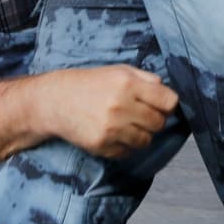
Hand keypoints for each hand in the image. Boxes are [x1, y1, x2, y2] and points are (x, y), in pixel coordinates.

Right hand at [45, 66, 179, 158]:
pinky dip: (125, 146)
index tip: (160, 105)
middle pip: (159, 123)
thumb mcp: (118, 70)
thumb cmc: (89, 84)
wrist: (55, 101)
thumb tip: (167, 92)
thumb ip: (146, 78)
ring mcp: (111, 128)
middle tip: (141, 116)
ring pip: (146, 141)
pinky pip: (128, 153)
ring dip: (141, 135)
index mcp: (128, 83)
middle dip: (154, 120)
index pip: (168, 101)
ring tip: (127, 125)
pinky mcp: (101, 145)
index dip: (167, 104)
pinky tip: (114, 135)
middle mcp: (121, 106)